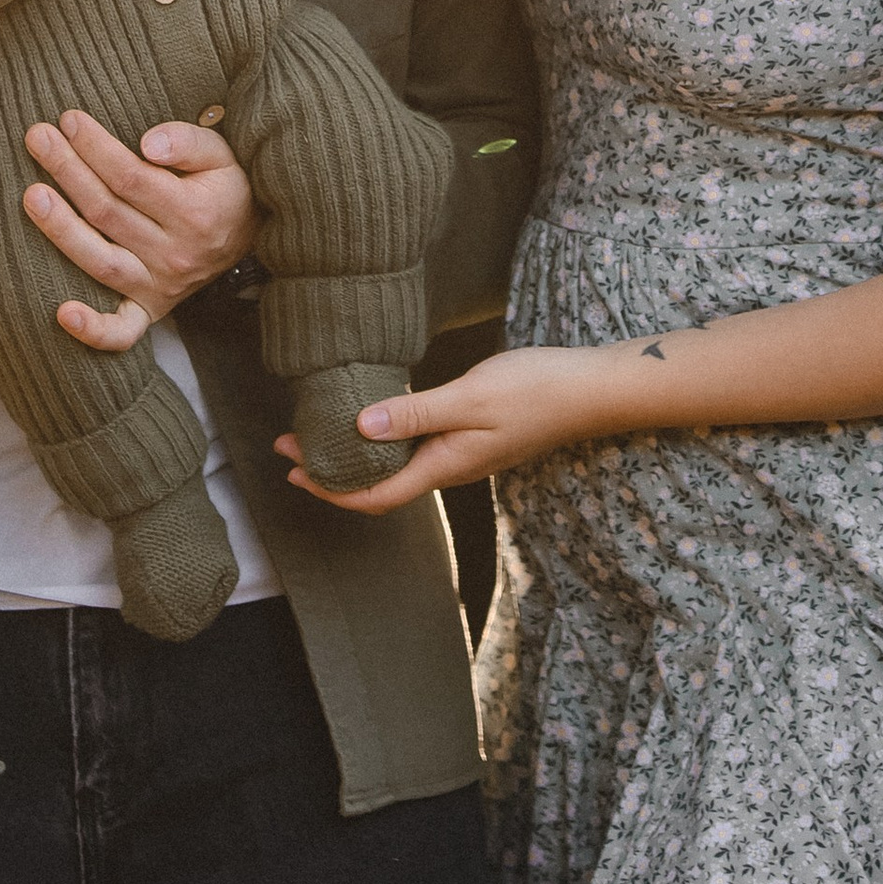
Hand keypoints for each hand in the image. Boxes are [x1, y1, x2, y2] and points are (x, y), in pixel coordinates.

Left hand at [24, 107, 255, 351]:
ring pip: (101, 261)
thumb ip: (188, 141)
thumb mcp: (221, 154)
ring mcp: (160, 287)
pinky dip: (93, 330)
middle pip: (108, 212)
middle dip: (68, 170)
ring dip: (61, 230)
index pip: (131, 177)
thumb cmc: (225, 187)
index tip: (69, 120)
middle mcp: (175, 255)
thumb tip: (147, 143)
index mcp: (193, 213)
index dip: (96, 148)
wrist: (252, 238)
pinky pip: (121, 331)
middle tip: (37, 137)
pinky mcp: (149, 311)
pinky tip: (62, 314)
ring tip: (31, 196)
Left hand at [275, 347, 615, 511]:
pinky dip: (386, 440)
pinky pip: (418, 450)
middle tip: (291, 447)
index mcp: (445, 466)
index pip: (376, 494)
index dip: (330, 489)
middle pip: (381, 485)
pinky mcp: (473, 436)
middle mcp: (450, 468)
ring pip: (399, 468)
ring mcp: (463, 454)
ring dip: (357, 456)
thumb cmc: (534, 390)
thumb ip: (415, 414)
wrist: (591, 390)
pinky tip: (376, 417)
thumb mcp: (469, 397)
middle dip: (333, 473)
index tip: (292, 470)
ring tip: (322, 433)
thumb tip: (360, 430)